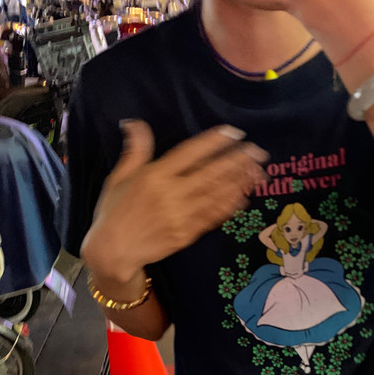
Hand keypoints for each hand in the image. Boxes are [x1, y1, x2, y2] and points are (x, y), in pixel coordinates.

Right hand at [81, 120, 268, 282]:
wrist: (113, 252)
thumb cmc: (114, 211)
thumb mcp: (119, 177)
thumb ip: (135, 150)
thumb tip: (135, 123)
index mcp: (154, 176)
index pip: (190, 153)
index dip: (213, 142)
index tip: (234, 133)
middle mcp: (171, 194)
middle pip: (211, 173)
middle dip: (237, 161)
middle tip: (259, 151)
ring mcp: (182, 216)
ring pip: (217, 195)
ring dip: (240, 182)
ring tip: (260, 172)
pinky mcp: (188, 234)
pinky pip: (213, 217)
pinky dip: (230, 206)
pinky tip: (245, 197)